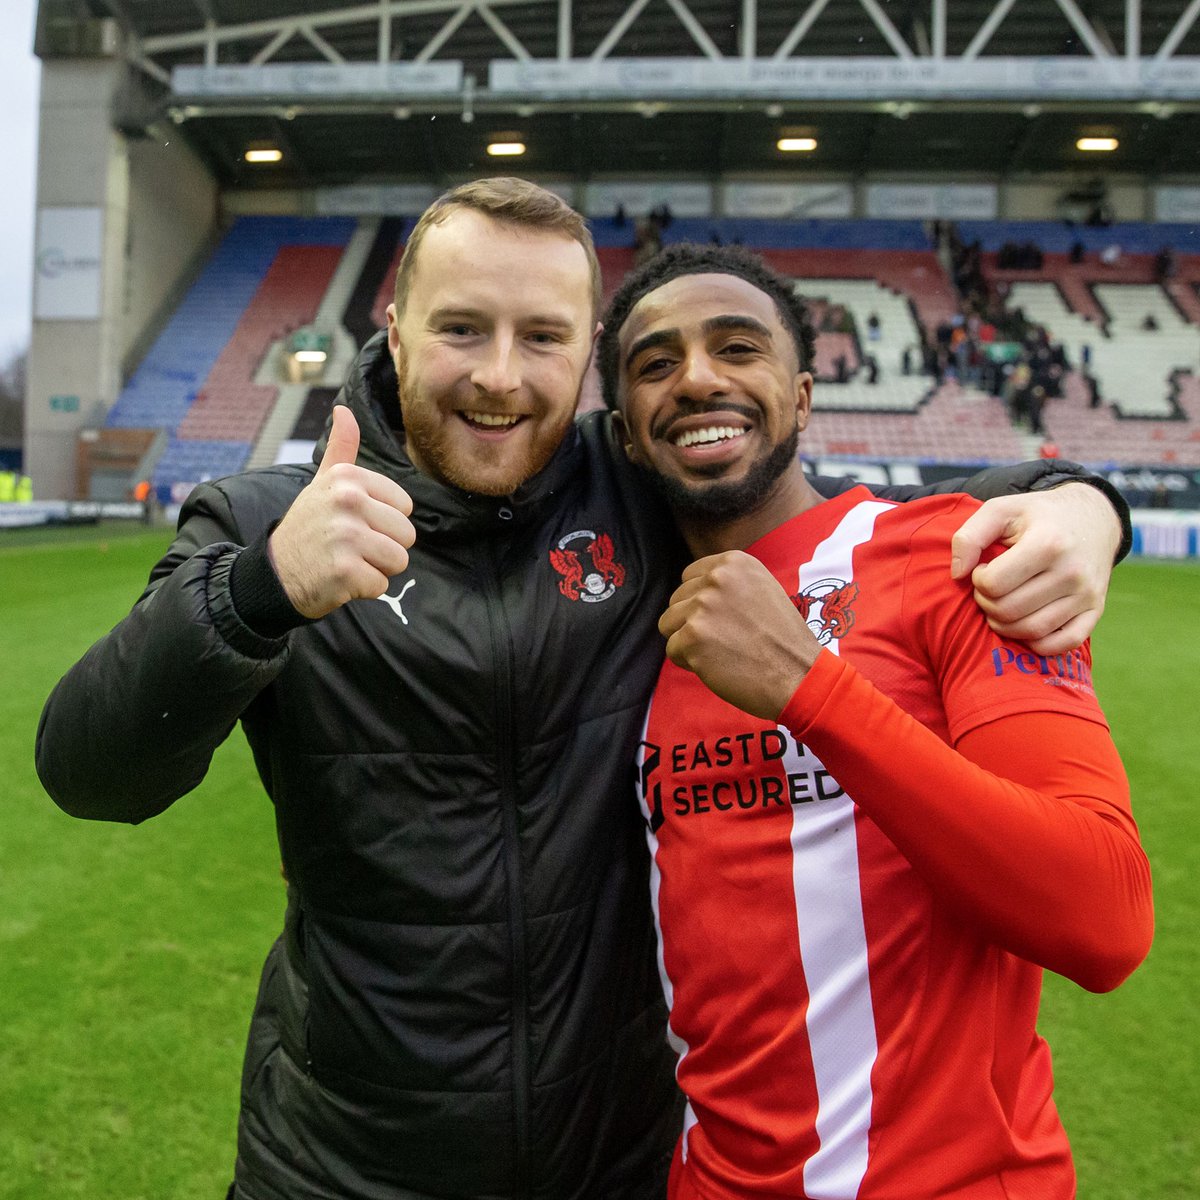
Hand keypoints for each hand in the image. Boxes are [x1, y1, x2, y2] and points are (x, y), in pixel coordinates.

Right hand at [269, 405, 415, 618]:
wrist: (274, 573)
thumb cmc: (308, 528)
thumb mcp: (322, 484)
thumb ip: (341, 449)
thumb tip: (344, 409)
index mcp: (348, 478)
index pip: (404, 507)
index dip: (384, 522)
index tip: (354, 524)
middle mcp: (348, 501)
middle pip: (407, 535)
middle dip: (384, 548)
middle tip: (350, 547)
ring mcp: (346, 536)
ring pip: (399, 560)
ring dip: (377, 569)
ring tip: (348, 561)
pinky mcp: (345, 570)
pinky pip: (381, 585)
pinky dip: (364, 589)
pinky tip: (340, 579)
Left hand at [659, 552, 821, 719]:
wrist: (798, 675)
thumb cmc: (782, 639)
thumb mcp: (761, 589)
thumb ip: (727, 584)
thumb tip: (693, 589)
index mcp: (733, 562)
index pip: (689, 577)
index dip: (700, 602)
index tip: (723, 619)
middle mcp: (716, 578)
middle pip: (677, 600)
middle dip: (693, 622)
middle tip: (726, 639)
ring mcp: (703, 607)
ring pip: (668, 624)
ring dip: (688, 641)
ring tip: (720, 650)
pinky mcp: (693, 636)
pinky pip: (672, 650)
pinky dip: (689, 663)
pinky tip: (717, 664)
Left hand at [950, 482, 1119, 653]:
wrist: (1094, 517)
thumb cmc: (1038, 515)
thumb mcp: (1000, 510)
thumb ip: (969, 537)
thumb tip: (958, 574)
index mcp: (1047, 543)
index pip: (994, 584)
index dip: (978, 580)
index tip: (984, 568)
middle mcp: (1071, 572)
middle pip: (1008, 610)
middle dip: (987, 603)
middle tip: (990, 588)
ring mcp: (1087, 594)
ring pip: (1031, 631)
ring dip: (1005, 625)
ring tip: (1002, 603)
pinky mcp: (1097, 610)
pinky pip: (1063, 644)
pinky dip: (1038, 643)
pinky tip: (1025, 624)